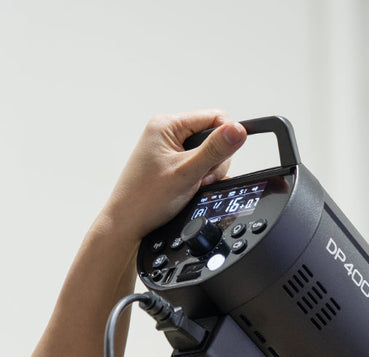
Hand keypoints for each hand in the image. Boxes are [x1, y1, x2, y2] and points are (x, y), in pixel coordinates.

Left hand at [100, 110, 246, 241]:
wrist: (128, 223)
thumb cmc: (146, 198)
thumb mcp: (187, 172)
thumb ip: (215, 150)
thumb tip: (238, 130)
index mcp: (167, 124)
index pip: (215, 118)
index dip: (224, 140)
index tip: (217, 161)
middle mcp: (167, 133)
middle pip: (214, 138)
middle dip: (215, 162)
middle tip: (200, 178)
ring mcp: (170, 149)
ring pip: (208, 154)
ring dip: (208, 173)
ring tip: (193, 185)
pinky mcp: (173, 164)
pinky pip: (199, 165)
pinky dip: (201, 178)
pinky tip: (190, 188)